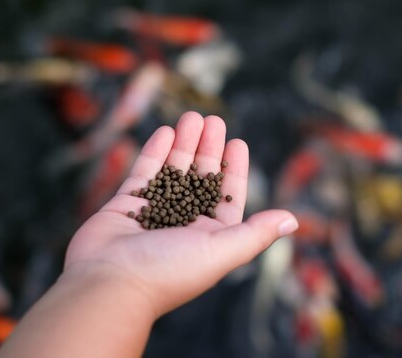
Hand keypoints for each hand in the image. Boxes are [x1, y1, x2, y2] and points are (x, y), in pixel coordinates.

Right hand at [63, 112, 297, 317]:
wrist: (108, 283)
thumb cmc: (169, 270)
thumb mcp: (221, 251)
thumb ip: (256, 233)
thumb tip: (293, 220)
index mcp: (209, 236)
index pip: (227, 196)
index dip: (234, 169)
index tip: (237, 142)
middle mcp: (183, 224)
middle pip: (200, 178)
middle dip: (209, 148)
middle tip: (213, 119)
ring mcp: (154, 213)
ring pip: (173, 171)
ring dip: (184, 144)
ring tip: (192, 117)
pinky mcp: (126, 206)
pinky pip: (144, 173)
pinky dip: (155, 152)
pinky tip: (165, 131)